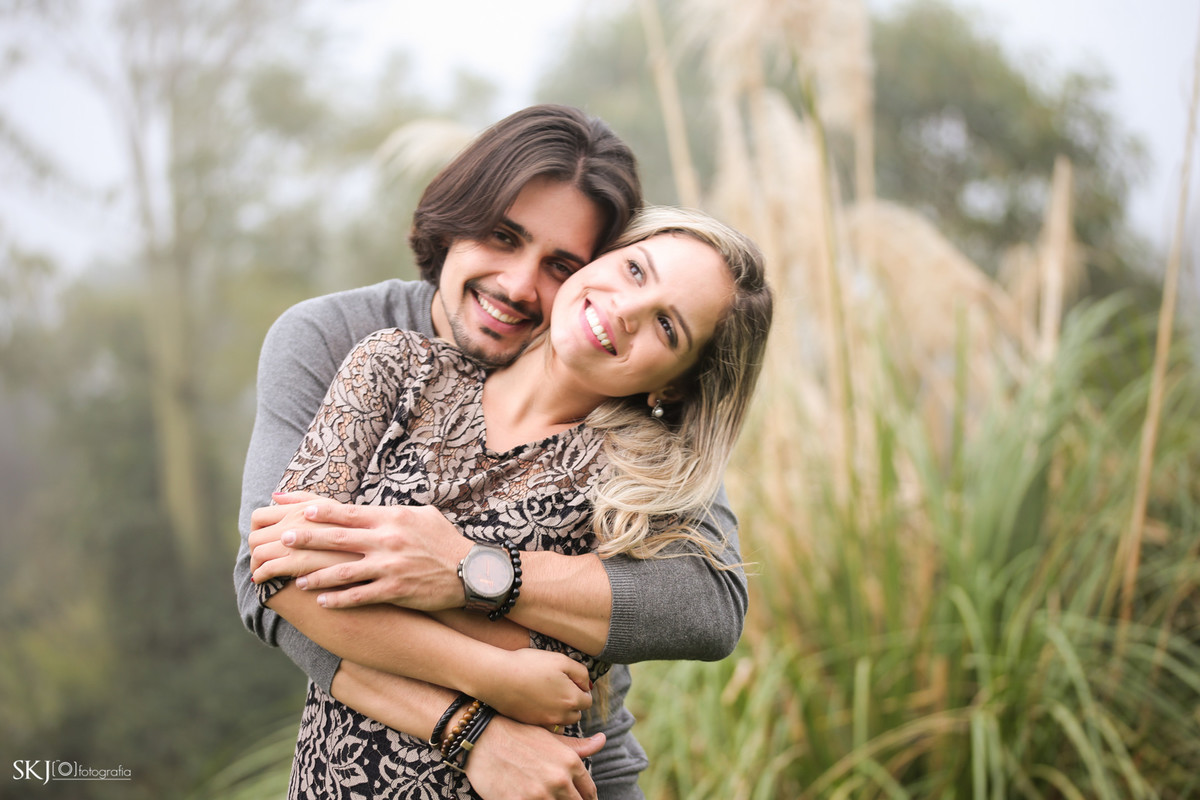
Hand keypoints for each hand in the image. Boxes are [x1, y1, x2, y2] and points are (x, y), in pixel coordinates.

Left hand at [255, 492, 472, 609]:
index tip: (298, 510)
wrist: (472, 572)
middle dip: (307, 538)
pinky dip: (338, 599)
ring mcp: (390, 566)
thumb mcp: (423, 515)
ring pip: (343, 571)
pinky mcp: (395, 589)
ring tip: (296, 578)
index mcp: (392, 518)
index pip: (348, 513)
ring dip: (316, 575)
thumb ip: (393, 513)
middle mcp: (387, 540)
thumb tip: (369, 509)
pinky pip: (360, 596)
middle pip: (338, 538)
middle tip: (282, 538)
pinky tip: (322, 601)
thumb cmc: (446, 541)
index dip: (320, 511)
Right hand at [467, 717, 603, 799]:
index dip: (586, 799)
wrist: (482, 738)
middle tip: (558, 797)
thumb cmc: (517, 734)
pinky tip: (530, 799)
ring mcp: (539, 795)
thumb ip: (578, 746)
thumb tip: (602, 740)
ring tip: (544, 796)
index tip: (580, 799)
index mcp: (570, 763)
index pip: (589, 793)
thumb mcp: (550, 737)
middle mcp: (559, 780)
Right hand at [475, 649, 592, 727]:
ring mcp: (545, 722)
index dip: (580, 688)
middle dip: (572, 702)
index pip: (587, 700)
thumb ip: (581, 673)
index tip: (569, 680)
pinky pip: (546, 726)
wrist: (498, 677)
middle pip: (576, 713)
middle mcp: (561, 715)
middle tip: (558, 686)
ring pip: (562, 722)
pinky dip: (546, 718)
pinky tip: (537, 703)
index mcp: (572, 699)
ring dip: (560, 712)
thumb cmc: (530, 665)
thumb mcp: (561, 660)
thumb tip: (587, 686)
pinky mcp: (531, 725)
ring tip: (548, 695)